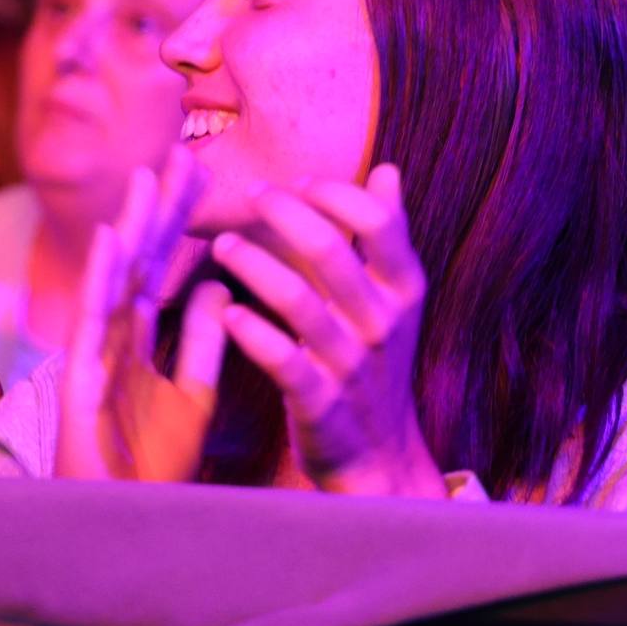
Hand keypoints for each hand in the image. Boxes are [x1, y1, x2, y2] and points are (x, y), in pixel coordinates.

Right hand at [53, 150, 229, 483]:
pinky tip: (111, 239)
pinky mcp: (80, 379)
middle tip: (182, 154)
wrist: (125, 525)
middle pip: (139, 261)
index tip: (202, 172)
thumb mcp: (192, 395)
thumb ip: (200, 340)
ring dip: (130, 227)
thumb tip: (214, 283)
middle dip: (159, 210)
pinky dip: (100, 278)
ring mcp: (93, 355)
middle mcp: (114, 338)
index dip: (181, 221)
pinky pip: (92, 322)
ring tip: (148, 178)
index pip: (163, 267)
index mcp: (139, 339)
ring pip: (115, 281)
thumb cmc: (151, 468)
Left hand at [208, 166, 442, 499]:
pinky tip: (226, 312)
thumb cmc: (375, 361)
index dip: (335, 194)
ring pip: (299, 302)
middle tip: (251, 194)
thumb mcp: (394, 299)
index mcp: (403, 289)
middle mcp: (382, 322)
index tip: (300, 182)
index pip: (378, 222)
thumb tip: (387, 170)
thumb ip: (387, 235)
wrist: (379, 455)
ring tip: (223, 244)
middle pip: (331, 252)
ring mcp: (351, 364)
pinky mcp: (320, 402)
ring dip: (255, 265)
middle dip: (285, 214)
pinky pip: (283, 362)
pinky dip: (252, 334)